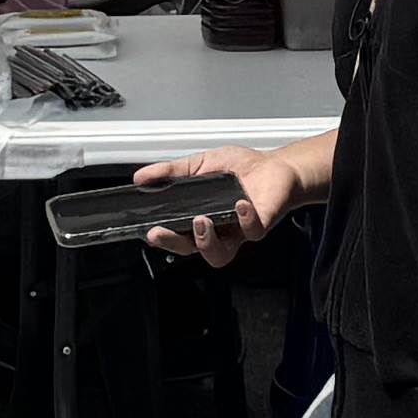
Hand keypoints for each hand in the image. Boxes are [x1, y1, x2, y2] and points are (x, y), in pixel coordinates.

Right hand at [145, 142, 313, 267]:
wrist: (276, 166)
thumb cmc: (241, 169)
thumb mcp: (200, 164)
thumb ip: (171, 171)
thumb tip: (141, 177)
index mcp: (200, 218)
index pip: (176, 236)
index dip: (162, 238)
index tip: (150, 230)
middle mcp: (217, 230)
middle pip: (191, 250)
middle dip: (173, 244)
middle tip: (163, 231)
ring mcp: (237, 231)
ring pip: (219, 254)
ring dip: (206, 240)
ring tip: (201, 220)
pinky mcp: (259, 226)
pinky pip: (250, 231)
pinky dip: (244, 218)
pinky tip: (240, 204)